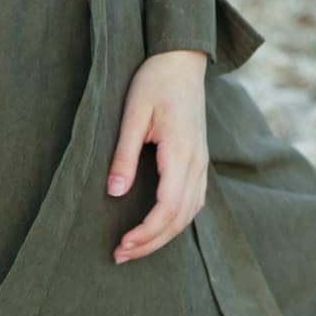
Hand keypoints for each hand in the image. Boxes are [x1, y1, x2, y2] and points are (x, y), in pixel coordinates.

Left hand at [106, 50, 208, 263]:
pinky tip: (158, 226)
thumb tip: (114, 194)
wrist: (182, 60)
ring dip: (164, 235)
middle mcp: (197, 163)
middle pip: (179, 219)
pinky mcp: (200, 160)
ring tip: (134, 247)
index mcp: (180, 152)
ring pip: (189, 214)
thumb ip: (124, 155)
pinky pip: (194, 201)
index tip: (121, 245)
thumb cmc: (154, 81)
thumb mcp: (133, 114)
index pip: (167, 208)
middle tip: (120, 255)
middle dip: (150, 243)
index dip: (145, 233)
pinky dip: (176, 221)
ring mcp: (202, 162)